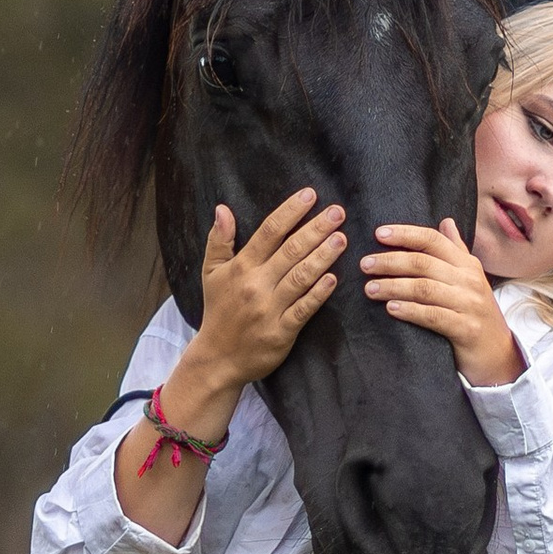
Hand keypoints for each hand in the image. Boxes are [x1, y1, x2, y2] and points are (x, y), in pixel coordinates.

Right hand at [182, 189, 343, 388]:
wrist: (218, 358)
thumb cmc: (218, 311)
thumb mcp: (211, 273)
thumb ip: (219, 240)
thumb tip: (222, 209)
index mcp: (241, 267)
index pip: (269, 232)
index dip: (291, 211)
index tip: (310, 195)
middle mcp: (256, 285)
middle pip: (290, 250)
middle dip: (316, 229)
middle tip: (338, 212)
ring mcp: (270, 309)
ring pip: (301, 277)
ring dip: (323, 256)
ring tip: (341, 238)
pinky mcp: (282, 331)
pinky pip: (304, 309)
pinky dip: (319, 293)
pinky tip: (334, 278)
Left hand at [362, 219, 525, 385]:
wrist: (499, 355)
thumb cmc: (475, 314)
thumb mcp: (469, 279)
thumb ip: (456, 250)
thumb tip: (445, 221)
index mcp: (467, 264)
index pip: (433, 240)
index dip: (405, 234)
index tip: (378, 234)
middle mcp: (470, 280)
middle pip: (423, 263)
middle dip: (390, 261)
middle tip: (365, 265)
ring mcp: (470, 305)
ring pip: (425, 288)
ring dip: (393, 286)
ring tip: (369, 289)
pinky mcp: (467, 329)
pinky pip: (434, 316)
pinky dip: (410, 310)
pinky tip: (390, 309)